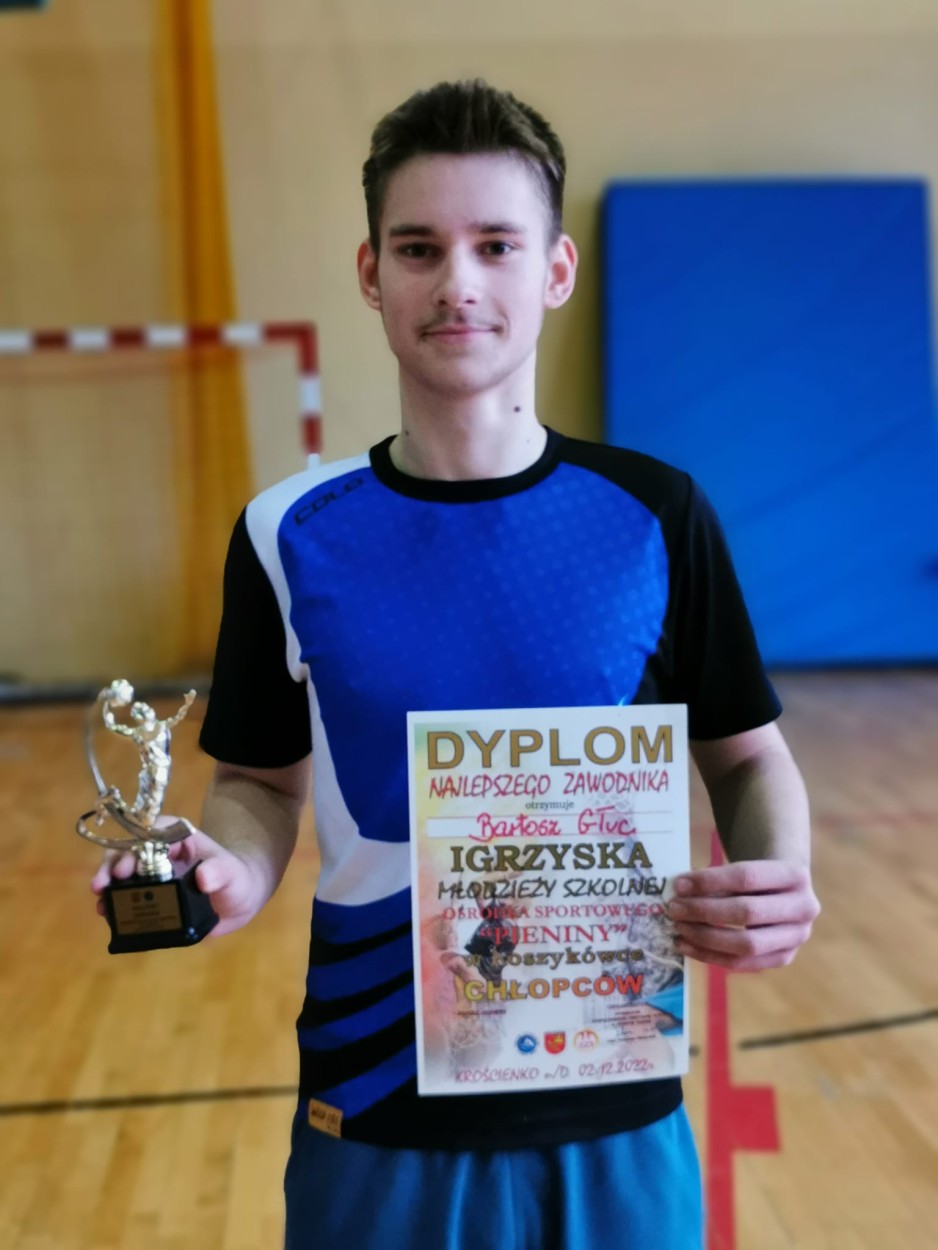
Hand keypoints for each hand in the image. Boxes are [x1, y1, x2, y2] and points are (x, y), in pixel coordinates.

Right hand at [90, 818, 264, 937]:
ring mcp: (151, 873)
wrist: (236, 900)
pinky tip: (107, 913)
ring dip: (107, 884)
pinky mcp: (149, 895)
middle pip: (128, 851)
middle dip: (112, 866)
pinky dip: (115, 902)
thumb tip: (203, 878)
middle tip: (102, 885)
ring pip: (121, 872)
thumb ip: (220, 872)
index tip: (127, 869)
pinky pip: (127, 894)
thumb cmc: (236, 878)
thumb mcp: (232, 873)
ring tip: (100, 900)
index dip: (135, 849)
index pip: (151, 834)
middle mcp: (159, 851)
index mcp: (177, 837)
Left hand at [667, 860, 819, 970]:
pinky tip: (688, 946)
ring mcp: (797, 937)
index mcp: (794, 874)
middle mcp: (803, 907)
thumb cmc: (757, 876)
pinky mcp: (784, 957)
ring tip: (679, 929)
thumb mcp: (745, 866)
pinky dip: (711, 956)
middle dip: (704, 911)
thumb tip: (680, 891)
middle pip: (747, 912)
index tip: (679, 884)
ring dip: (706, 937)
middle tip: (674, 909)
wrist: (784, 891)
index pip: (746, 877)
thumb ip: (717, 878)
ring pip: (747, 944)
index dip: (709, 881)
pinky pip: (744, 963)